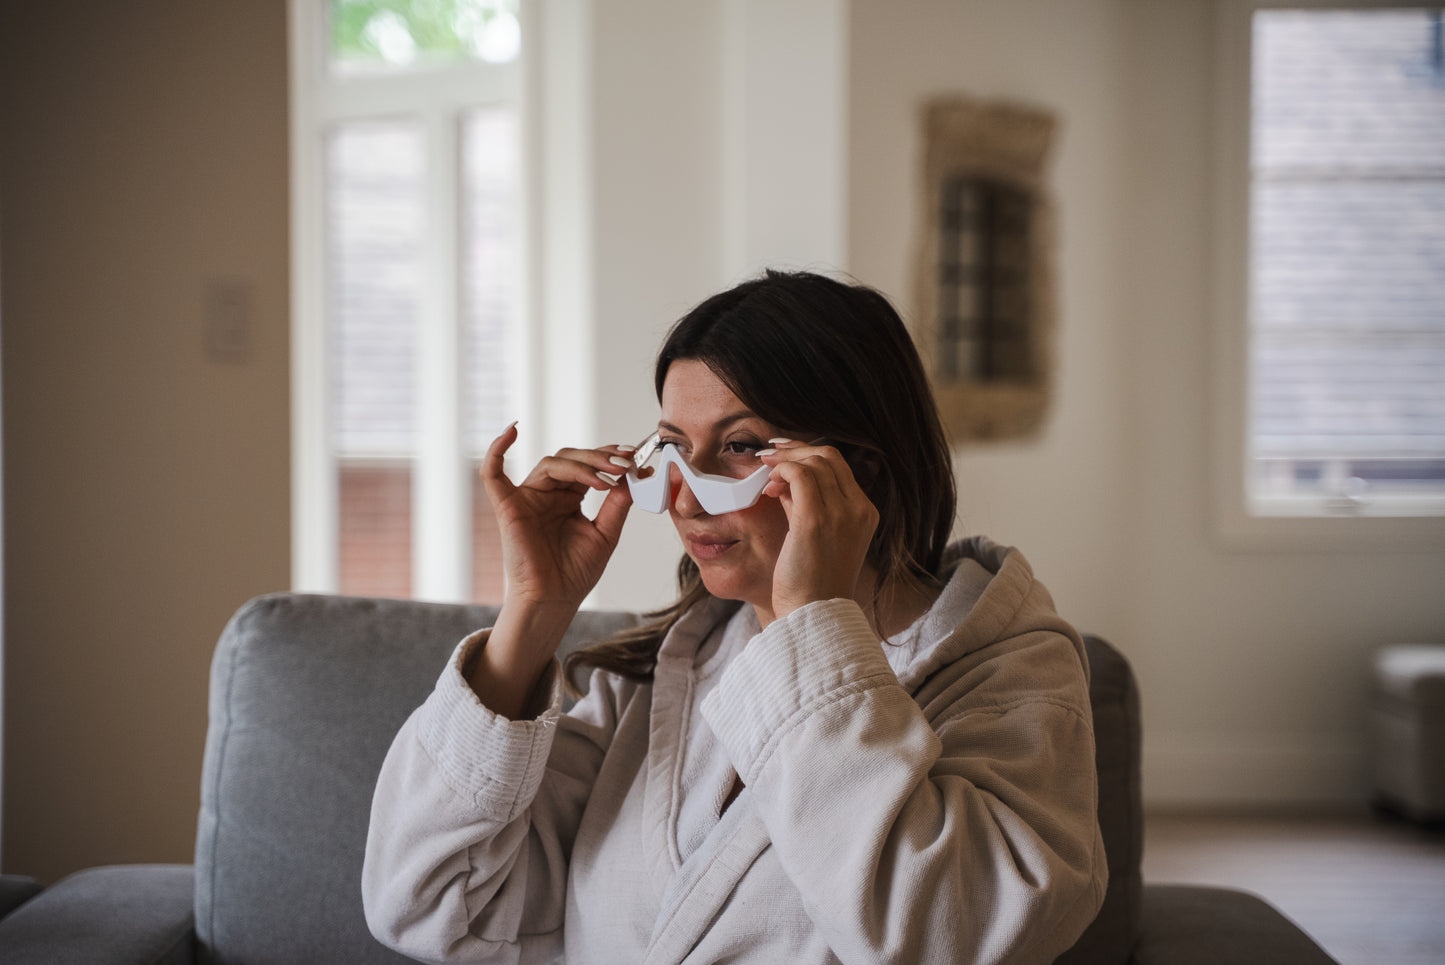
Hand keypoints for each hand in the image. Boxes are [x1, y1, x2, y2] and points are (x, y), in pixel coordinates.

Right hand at [479, 424, 634, 613]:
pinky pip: (493, 474)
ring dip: (581, 465)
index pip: (588, 466)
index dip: (608, 457)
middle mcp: (548, 494)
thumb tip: (636, 474)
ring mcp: (528, 498)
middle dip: (599, 459)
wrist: (555, 600)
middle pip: (571, 459)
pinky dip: (496, 450)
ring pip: (551, 463)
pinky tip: (511, 431)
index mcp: (569, 498)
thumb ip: (618, 503)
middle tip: (624, 464)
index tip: (634, 457)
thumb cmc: (575, 572)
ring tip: (606, 478)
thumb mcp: (606, 533)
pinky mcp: (508, 507)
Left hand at [757, 440, 878, 620]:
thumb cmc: (812, 580)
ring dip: (784, 461)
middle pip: (829, 456)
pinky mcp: (816, 520)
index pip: (839, 465)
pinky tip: (769, 485)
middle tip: (769, 456)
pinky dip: (782, 471)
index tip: (784, 455)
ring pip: (814, 462)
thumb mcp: (816, 534)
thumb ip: (807, 504)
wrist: (814, 614)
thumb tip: (786, 478)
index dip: (808, 453)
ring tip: (766, 474)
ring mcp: (840, 514)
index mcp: (865, 512)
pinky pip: (800, 475)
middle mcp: (858, 509)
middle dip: (795, 450)